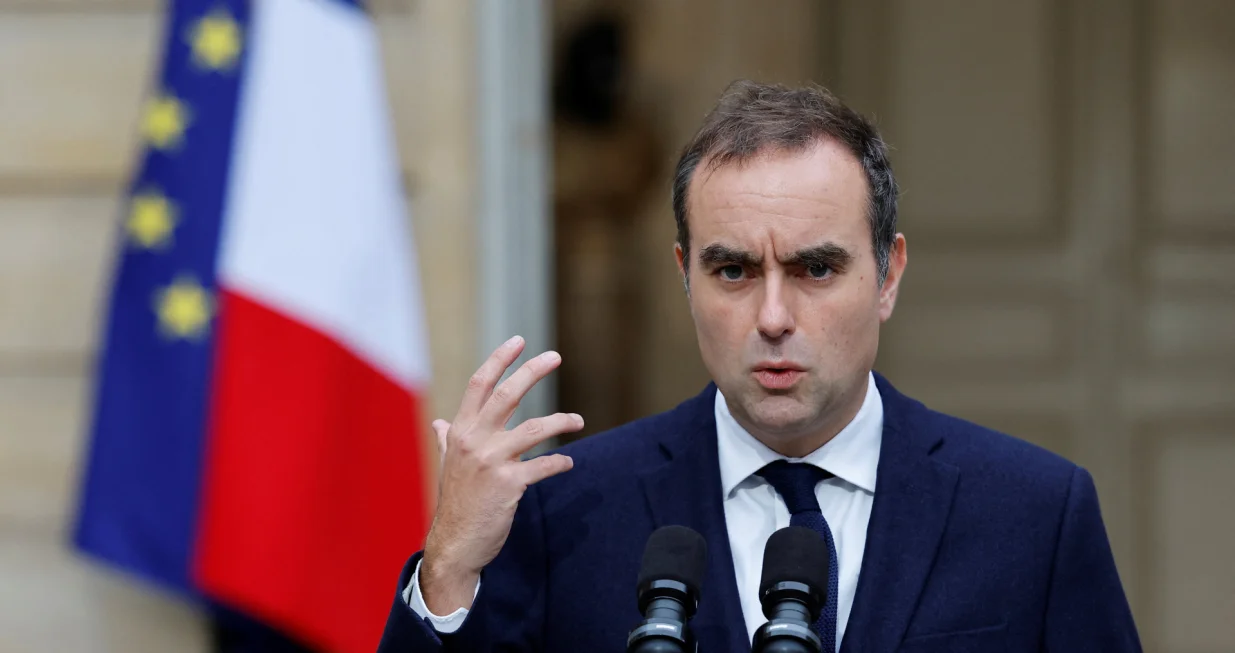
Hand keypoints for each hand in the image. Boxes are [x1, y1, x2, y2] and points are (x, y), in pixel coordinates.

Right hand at [420, 335, 583, 614]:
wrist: (455, 543)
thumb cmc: (456, 502)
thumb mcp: (448, 465)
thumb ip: (447, 440)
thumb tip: (439, 424)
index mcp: (460, 431)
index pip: (479, 384)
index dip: (499, 360)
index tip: (519, 341)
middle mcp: (474, 440)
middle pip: (507, 394)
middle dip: (532, 371)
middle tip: (554, 357)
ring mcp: (492, 461)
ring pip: (535, 428)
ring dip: (561, 420)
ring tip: (578, 420)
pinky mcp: (510, 484)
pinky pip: (544, 465)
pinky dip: (560, 462)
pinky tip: (568, 462)